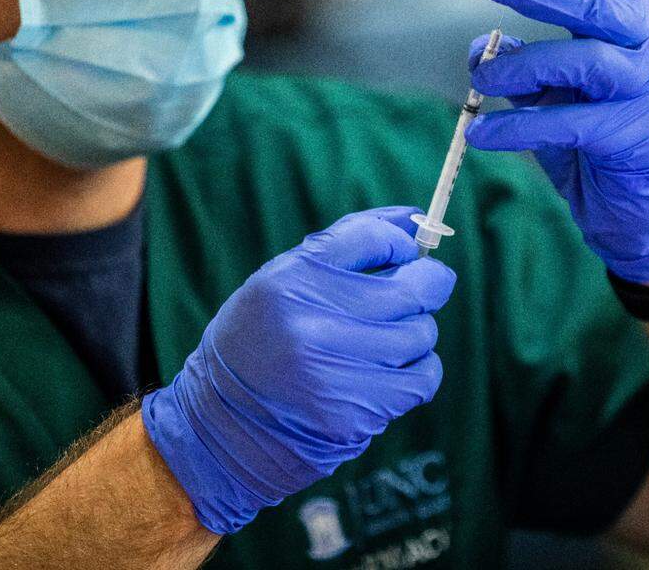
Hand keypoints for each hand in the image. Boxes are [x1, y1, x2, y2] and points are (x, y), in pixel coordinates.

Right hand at [142, 208, 454, 533]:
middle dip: (430, 286)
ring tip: (390, 342)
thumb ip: (345, 247)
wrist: (218, 428)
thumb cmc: (260, 343)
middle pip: (410, 290)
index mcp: (288, 279)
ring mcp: (331, 371)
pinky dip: (421, 373)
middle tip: (427, 289)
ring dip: (417, 336)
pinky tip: (394, 374)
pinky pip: (421, 379)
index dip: (402, 243)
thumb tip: (414, 220)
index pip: (372, 238)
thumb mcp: (280, 283)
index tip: (407, 253)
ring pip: (421, 335)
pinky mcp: (352, 413)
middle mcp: (307, 322)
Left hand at [466, 0, 648, 283]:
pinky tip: (482, 133)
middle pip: (589, 5)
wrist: (643, 203)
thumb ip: (525, 62)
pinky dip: (519, 126)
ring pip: (583, 61)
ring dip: (522, 67)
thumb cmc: (597, 135)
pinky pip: (570, 123)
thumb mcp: (555, 90)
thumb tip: (479, 47)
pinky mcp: (636, 135)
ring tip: (482, 79)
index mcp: (635, 19)